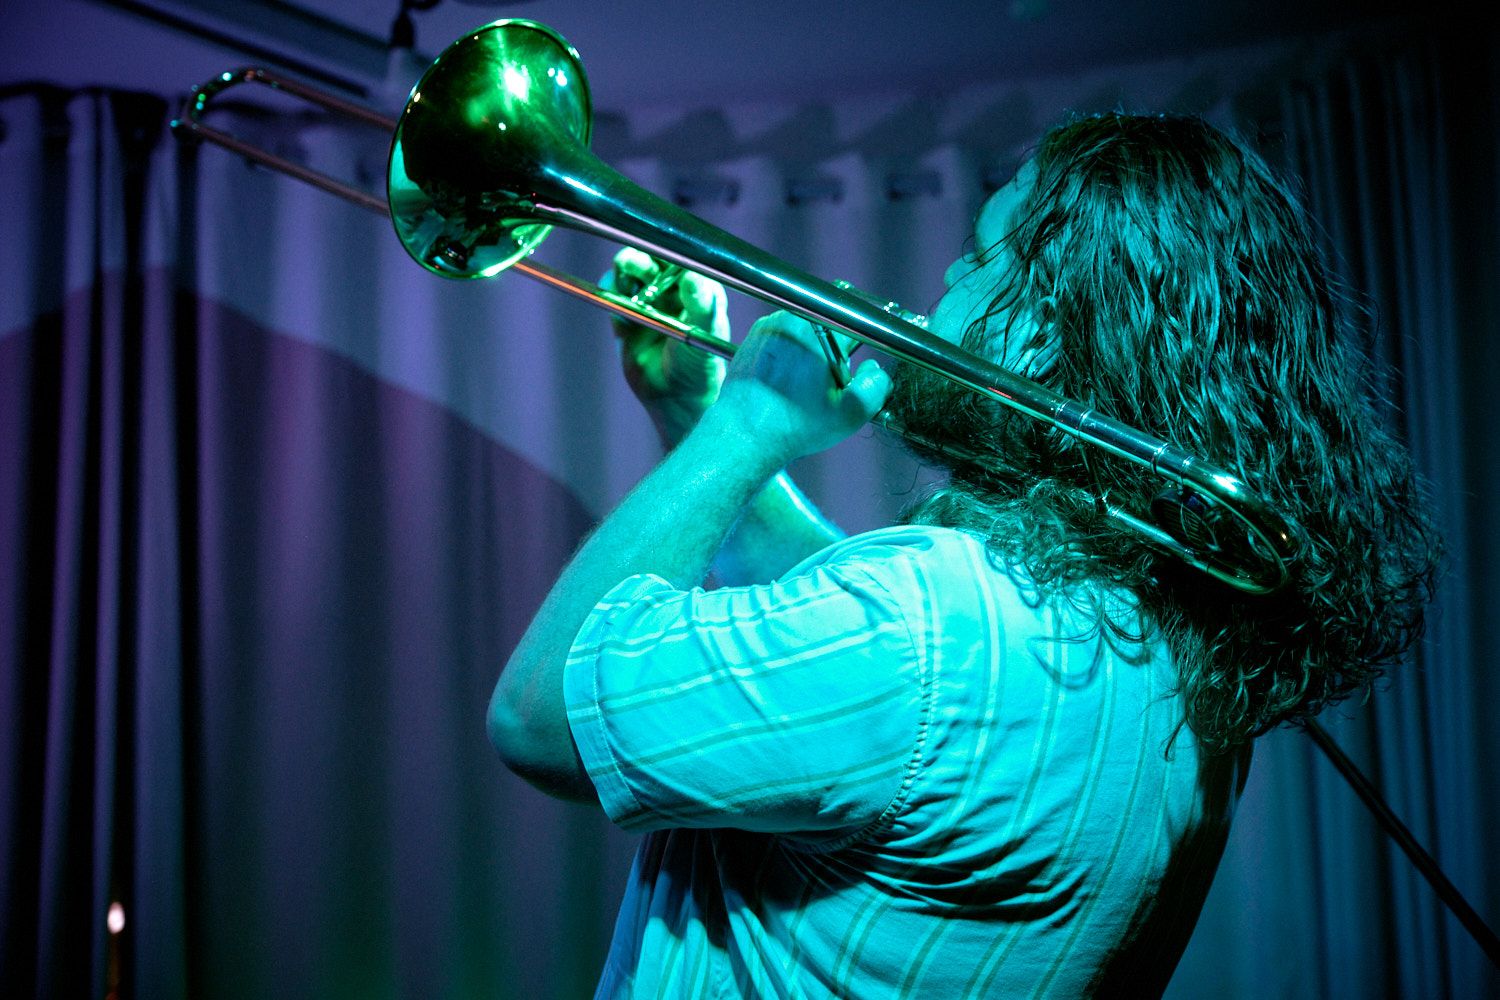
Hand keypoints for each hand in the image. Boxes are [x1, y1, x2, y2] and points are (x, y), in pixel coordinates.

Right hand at [603, 248, 729, 445]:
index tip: (654, 244)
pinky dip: (611, 299)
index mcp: (697, 287)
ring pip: (627, 275)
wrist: (676, 399)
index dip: (666, 247)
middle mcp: (671, 290)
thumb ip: (702, 305)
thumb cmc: (701, 367)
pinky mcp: (626, 317)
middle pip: (649, 260)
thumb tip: (693, 277)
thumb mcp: (707, 333)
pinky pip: (612, 297)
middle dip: (637, 258)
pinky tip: (620, 315)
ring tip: (622, 285)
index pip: (680, 256)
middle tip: (630, 263)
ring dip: (621, 276)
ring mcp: (647, 301)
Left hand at [712, 311, 889, 465]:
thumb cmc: (793, 426)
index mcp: (821, 331)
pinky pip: (785, 335)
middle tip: (829, 381)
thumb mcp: (849, 414)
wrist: (743, 433)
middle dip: (837, 348)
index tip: (865, 354)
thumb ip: (876, 387)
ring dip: (813, 349)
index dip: (868, 337)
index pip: (859, 319)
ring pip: (808, 328)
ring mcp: (771, 325)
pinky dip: (791, 353)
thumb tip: (875, 370)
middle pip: (832, 322)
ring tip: (805, 385)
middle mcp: (794, 319)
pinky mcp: (755, 336)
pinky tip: (787, 381)